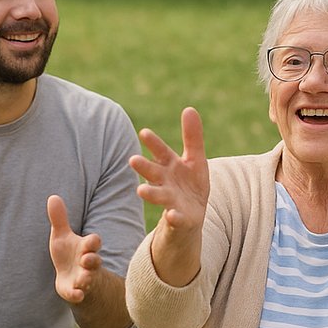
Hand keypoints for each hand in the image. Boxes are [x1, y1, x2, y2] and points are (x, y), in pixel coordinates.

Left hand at [46, 195, 104, 303]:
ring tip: (83, 279)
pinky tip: (75, 295)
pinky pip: (79, 294)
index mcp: (86, 247)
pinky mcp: (76, 290)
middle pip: (94, 260)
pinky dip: (78, 295)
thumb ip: (59, 219)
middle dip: (92, 260)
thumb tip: (52, 196)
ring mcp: (84, 277)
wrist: (72, 277)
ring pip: (89, 277)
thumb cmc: (69, 253)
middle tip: (86, 259)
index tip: (92, 241)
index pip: (94, 242)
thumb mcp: (62, 236)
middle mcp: (88, 262)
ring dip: (86, 278)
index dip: (93, 242)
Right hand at [129, 107, 209, 235]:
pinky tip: (171, 215)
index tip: (144, 132)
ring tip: (141, 190)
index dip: (154, 143)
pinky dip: (173, 217)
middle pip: (153, 173)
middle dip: (144, 167)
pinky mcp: (179, 218)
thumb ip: (192, 136)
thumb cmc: (189, 183)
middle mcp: (165, 182)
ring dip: (150, 193)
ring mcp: (170, 201)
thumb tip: (189, 108)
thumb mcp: (195, 159)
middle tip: (133, 160)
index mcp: (170, 166)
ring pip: (158, 196)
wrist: (190, 216)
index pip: (161, 152)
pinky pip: (175, 218)